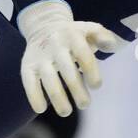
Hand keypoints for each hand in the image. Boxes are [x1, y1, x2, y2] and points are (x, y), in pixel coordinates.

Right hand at [17, 0, 120, 116]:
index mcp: (73, 35)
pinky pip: (29, 82)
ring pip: (48, 78)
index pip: (83, 54)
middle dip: (76, 89)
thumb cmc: (74, 35)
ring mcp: (40, 56)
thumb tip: (111, 46)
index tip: (96, 86)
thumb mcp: (90, 30)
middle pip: (66, 69)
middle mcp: (55, 45)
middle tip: (85, 105)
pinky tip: (41, 109)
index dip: (90, 70)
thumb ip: (103, 37)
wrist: (43, 26)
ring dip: (57, 97)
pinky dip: (33, 96)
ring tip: (66, 112)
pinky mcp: (27, 65)